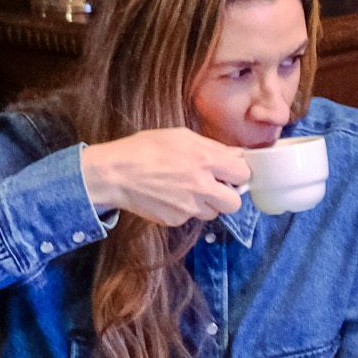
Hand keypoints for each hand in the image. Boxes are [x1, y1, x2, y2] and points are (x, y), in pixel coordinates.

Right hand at [80, 129, 252, 226]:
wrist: (114, 174)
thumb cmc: (144, 149)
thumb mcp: (180, 137)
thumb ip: (213, 147)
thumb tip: (237, 154)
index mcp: (205, 160)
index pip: (243, 174)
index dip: (237, 172)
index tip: (230, 172)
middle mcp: (201, 186)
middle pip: (235, 203)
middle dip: (228, 195)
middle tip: (215, 186)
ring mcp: (189, 207)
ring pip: (213, 213)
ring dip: (207, 203)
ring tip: (186, 189)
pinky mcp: (175, 220)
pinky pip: (191, 218)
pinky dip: (186, 209)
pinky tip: (171, 196)